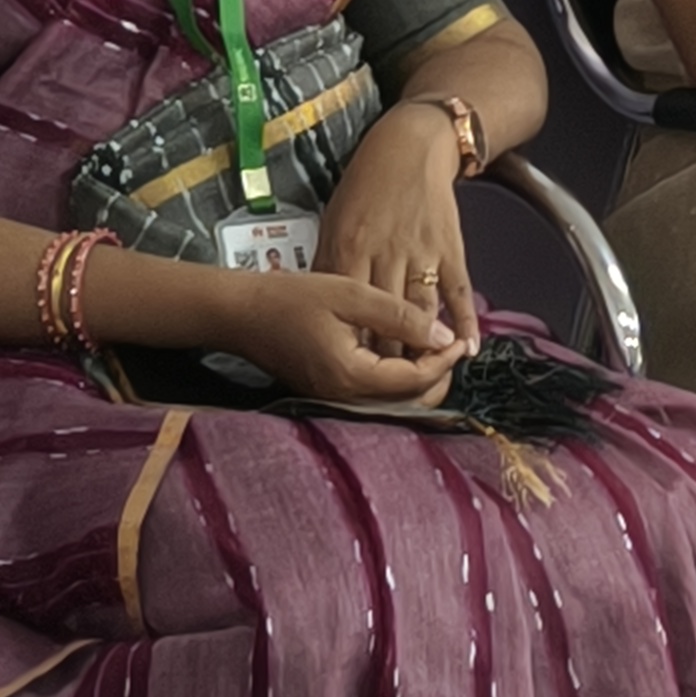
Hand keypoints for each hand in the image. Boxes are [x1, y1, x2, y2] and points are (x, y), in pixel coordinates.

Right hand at [230, 268, 464, 405]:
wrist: (238, 313)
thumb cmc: (290, 298)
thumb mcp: (351, 294)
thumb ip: (400, 315)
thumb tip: (443, 335)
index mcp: (351, 376)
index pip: (415, 381)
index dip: (443, 360)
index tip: (458, 338)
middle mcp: (343, 398)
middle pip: (409, 401)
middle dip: (436, 375)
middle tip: (448, 344)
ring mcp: (334, 400)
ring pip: (393, 402)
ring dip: (418, 378)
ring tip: (430, 345)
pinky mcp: (328, 393)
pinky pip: (373, 396)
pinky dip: (395, 379)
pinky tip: (402, 353)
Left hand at [320, 102, 476, 355]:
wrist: (409, 148)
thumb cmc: (365, 187)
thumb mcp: (334, 222)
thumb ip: (332, 266)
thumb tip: (327, 310)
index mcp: (349, 250)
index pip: (349, 312)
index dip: (353, 347)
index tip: (354, 379)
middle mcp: (385, 255)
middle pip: (385, 321)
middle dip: (388, 360)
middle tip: (391, 392)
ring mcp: (421, 252)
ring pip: (422, 312)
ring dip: (425, 348)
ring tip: (426, 379)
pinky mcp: (449, 246)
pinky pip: (457, 290)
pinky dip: (466, 319)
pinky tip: (468, 345)